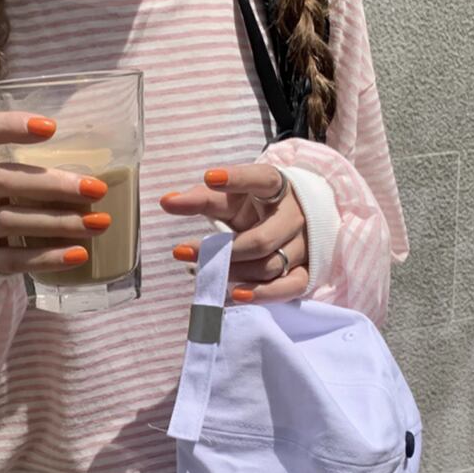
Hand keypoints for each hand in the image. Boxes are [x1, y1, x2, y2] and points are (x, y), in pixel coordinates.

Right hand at [0, 112, 110, 275]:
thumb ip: (30, 163)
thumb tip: (101, 158)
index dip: (7, 126)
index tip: (51, 127)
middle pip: (3, 182)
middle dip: (53, 185)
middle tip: (97, 189)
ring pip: (9, 222)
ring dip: (58, 222)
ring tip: (98, 223)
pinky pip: (12, 260)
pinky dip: (47, 258)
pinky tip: (78, 254)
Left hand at [160, 164, 308, 302]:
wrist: (297, 217)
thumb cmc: (254, 206)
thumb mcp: (230, 198)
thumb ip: (200, 199)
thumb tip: (166, 202)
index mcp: (276, 186)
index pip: (260, 179)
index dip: (237, 179)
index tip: (209, 177)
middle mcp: (294, 214)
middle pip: (260, 240)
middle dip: (223, 251)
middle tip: (185, 253)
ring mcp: (303, 244)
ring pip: (270, 265)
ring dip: (234, 272)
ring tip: (206, 272)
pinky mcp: (307, 269)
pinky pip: (289, 286)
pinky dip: (263, 294)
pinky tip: (236, 294)